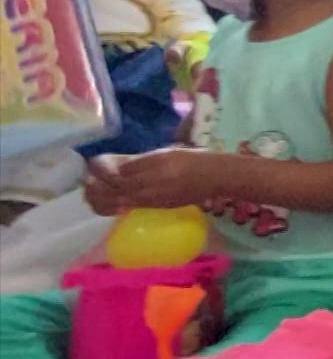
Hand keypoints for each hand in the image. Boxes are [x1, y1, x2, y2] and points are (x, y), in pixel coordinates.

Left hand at [87, 149, 216, 211]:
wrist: (217, 177)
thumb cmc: (195, 159)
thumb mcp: (168, 152)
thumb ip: (142, 160)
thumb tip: (117, 167)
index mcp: (157, 162)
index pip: (121, 169)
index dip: (102, 169)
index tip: (92, 166)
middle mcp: (156, 180)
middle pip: (118, 187)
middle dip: (98, 187)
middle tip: (87, 183)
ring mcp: (158, 195)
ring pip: (122, 199)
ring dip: (103, 199)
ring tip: (93, 195)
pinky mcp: (161, 205)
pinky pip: (133, 206)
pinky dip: (117, 205)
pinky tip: (112, 202)